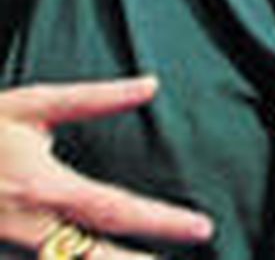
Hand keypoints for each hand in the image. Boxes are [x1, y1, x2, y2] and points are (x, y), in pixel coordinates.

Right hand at [0, 77, 213, 257]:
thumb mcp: (32, 106)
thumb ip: (93, 100)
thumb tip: (149, 85)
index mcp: (44, 186)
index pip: (115, 209)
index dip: (161, 222)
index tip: (202, 228)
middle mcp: (29, 223)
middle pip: (94, 256)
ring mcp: (10, 242)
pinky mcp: (1, 248)